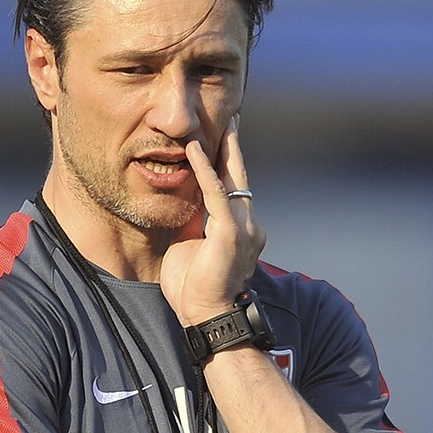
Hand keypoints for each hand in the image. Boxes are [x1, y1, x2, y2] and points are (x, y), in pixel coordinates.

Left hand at [160, 117, 265, 325]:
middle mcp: (249, 224)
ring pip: (233, 180)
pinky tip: (194, 149)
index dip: (228, 161)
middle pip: (240, 176)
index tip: (224, 136)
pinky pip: (216, 194)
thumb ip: (194, 219)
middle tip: (233, 116)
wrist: (205, 316)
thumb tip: (184, 197)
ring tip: (222, 122)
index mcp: (240, 227)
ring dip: (225, 150)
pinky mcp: (231, 234)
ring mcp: (244, 228)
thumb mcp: (192, 244)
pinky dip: (205, 170)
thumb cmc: (194, 287)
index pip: (234, 187)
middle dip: (235, 146)